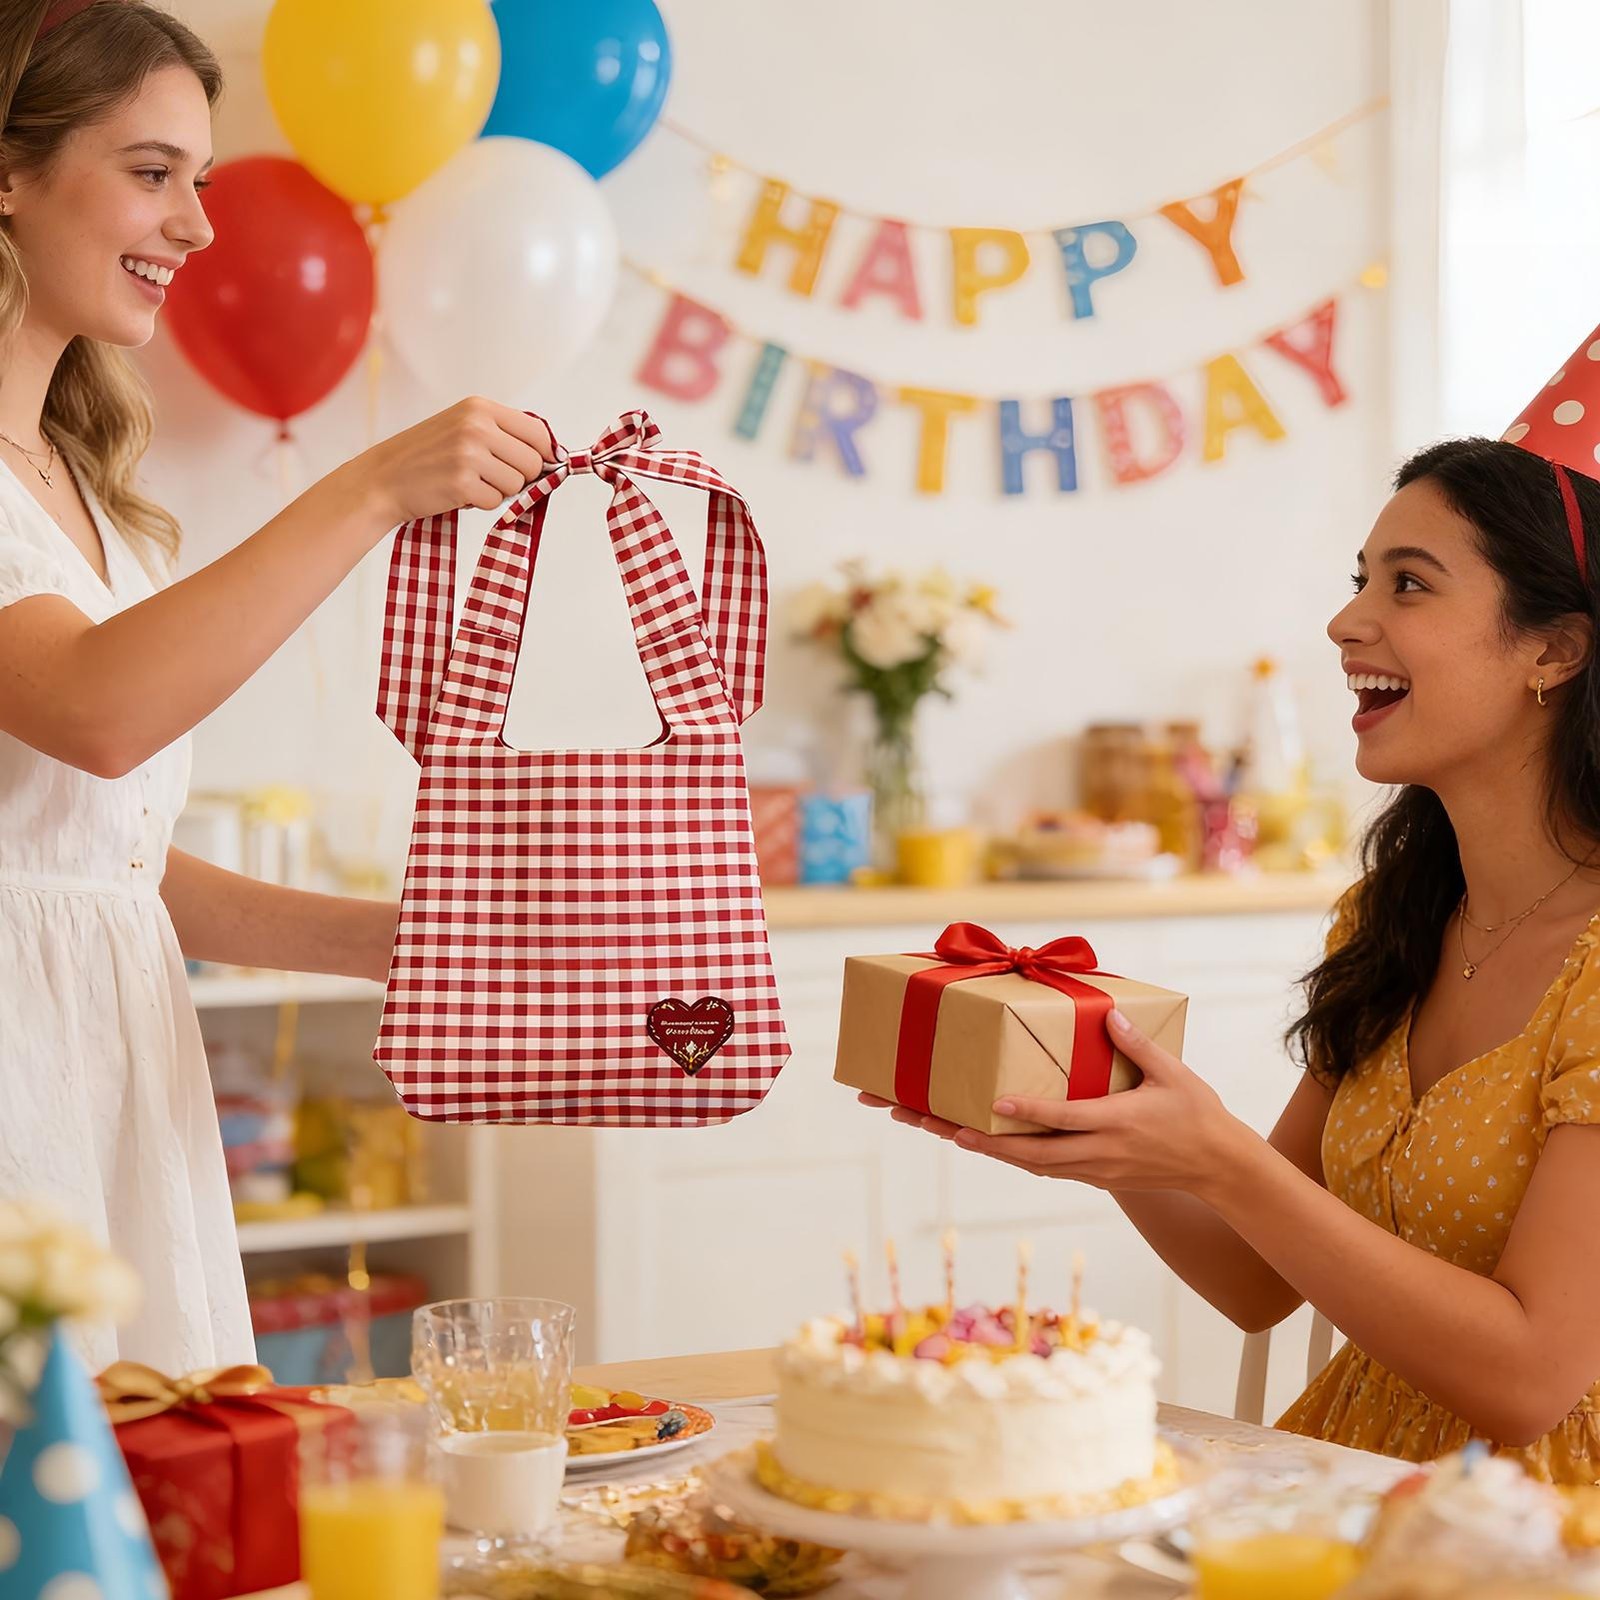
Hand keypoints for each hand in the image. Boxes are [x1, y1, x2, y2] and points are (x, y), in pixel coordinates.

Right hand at [349, 397, 554, 527]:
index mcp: (479, 407)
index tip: (537, 466)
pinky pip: (496, 503)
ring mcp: (469, 454)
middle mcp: (476, 426)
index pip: (537, 433)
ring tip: (469, 481)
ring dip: (498, 491)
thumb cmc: (428, 456)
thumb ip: (502, 433)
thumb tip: (552, 455)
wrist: (383, 478)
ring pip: (516, 485)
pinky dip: (481, 504)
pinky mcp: (462, 484)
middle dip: (518, 476)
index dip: (543, 455)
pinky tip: (458, 493)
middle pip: (532, 463)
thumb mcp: (463, 426)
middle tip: (490, 477)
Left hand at [858, 1008, 1251, 1197]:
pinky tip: (985, 1141)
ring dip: (985, 1148)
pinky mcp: (1094, 1177)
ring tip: (939, 1127)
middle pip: (1026, 1153)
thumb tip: (1108, 1016)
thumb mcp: (1174, 1073)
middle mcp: (1097, 1153)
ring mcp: (1093, 1170)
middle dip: (974, 1137)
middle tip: (930, 1121)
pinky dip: (1012, 1154)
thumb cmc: (1199, 1115)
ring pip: (1028, 1164)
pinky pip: (1044, 1167)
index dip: (1026, 1113)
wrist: (1221, 1169)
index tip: (992, 1103)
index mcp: (1117, 1123)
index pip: (1062, 1119)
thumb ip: (1137, 1047)